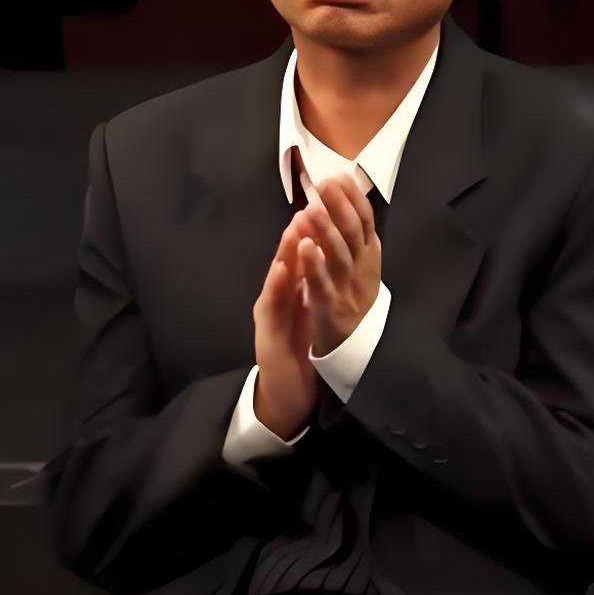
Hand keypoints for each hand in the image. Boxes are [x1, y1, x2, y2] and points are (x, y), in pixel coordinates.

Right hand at [252, 210, 320, 438]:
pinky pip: (273, 305)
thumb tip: (325, 251)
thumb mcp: (308, 309)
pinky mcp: (267, 331)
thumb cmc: (299, 348)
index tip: (326, 205)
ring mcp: (270, 311)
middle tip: (310, 202)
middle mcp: (278, 295)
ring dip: (287, 250)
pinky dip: (278, 284)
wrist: (286, 392)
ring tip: (296, 225)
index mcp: (292, 289)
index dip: (313, 230)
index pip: (302, 254)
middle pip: (289, 258)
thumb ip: (311, 282)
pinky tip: (283, 267)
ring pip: (279, 275)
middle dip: (300, 230)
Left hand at [291, 172, 381, 356]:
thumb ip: (351, 235)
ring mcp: (348, 289)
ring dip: (327, 230)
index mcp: (369, 255)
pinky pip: (323, 285)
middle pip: (353, 233)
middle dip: (339, 207)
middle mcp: (362, 269)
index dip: (353, 198)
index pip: (365, 220)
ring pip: (339, 255)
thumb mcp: (360, 264)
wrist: (358, 348)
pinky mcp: (331, 309)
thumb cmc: (353, 297)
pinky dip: (314, 264)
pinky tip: (305, 245)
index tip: (339, 176)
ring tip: (314, 208)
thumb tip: (342, 196)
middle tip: (325, 184)